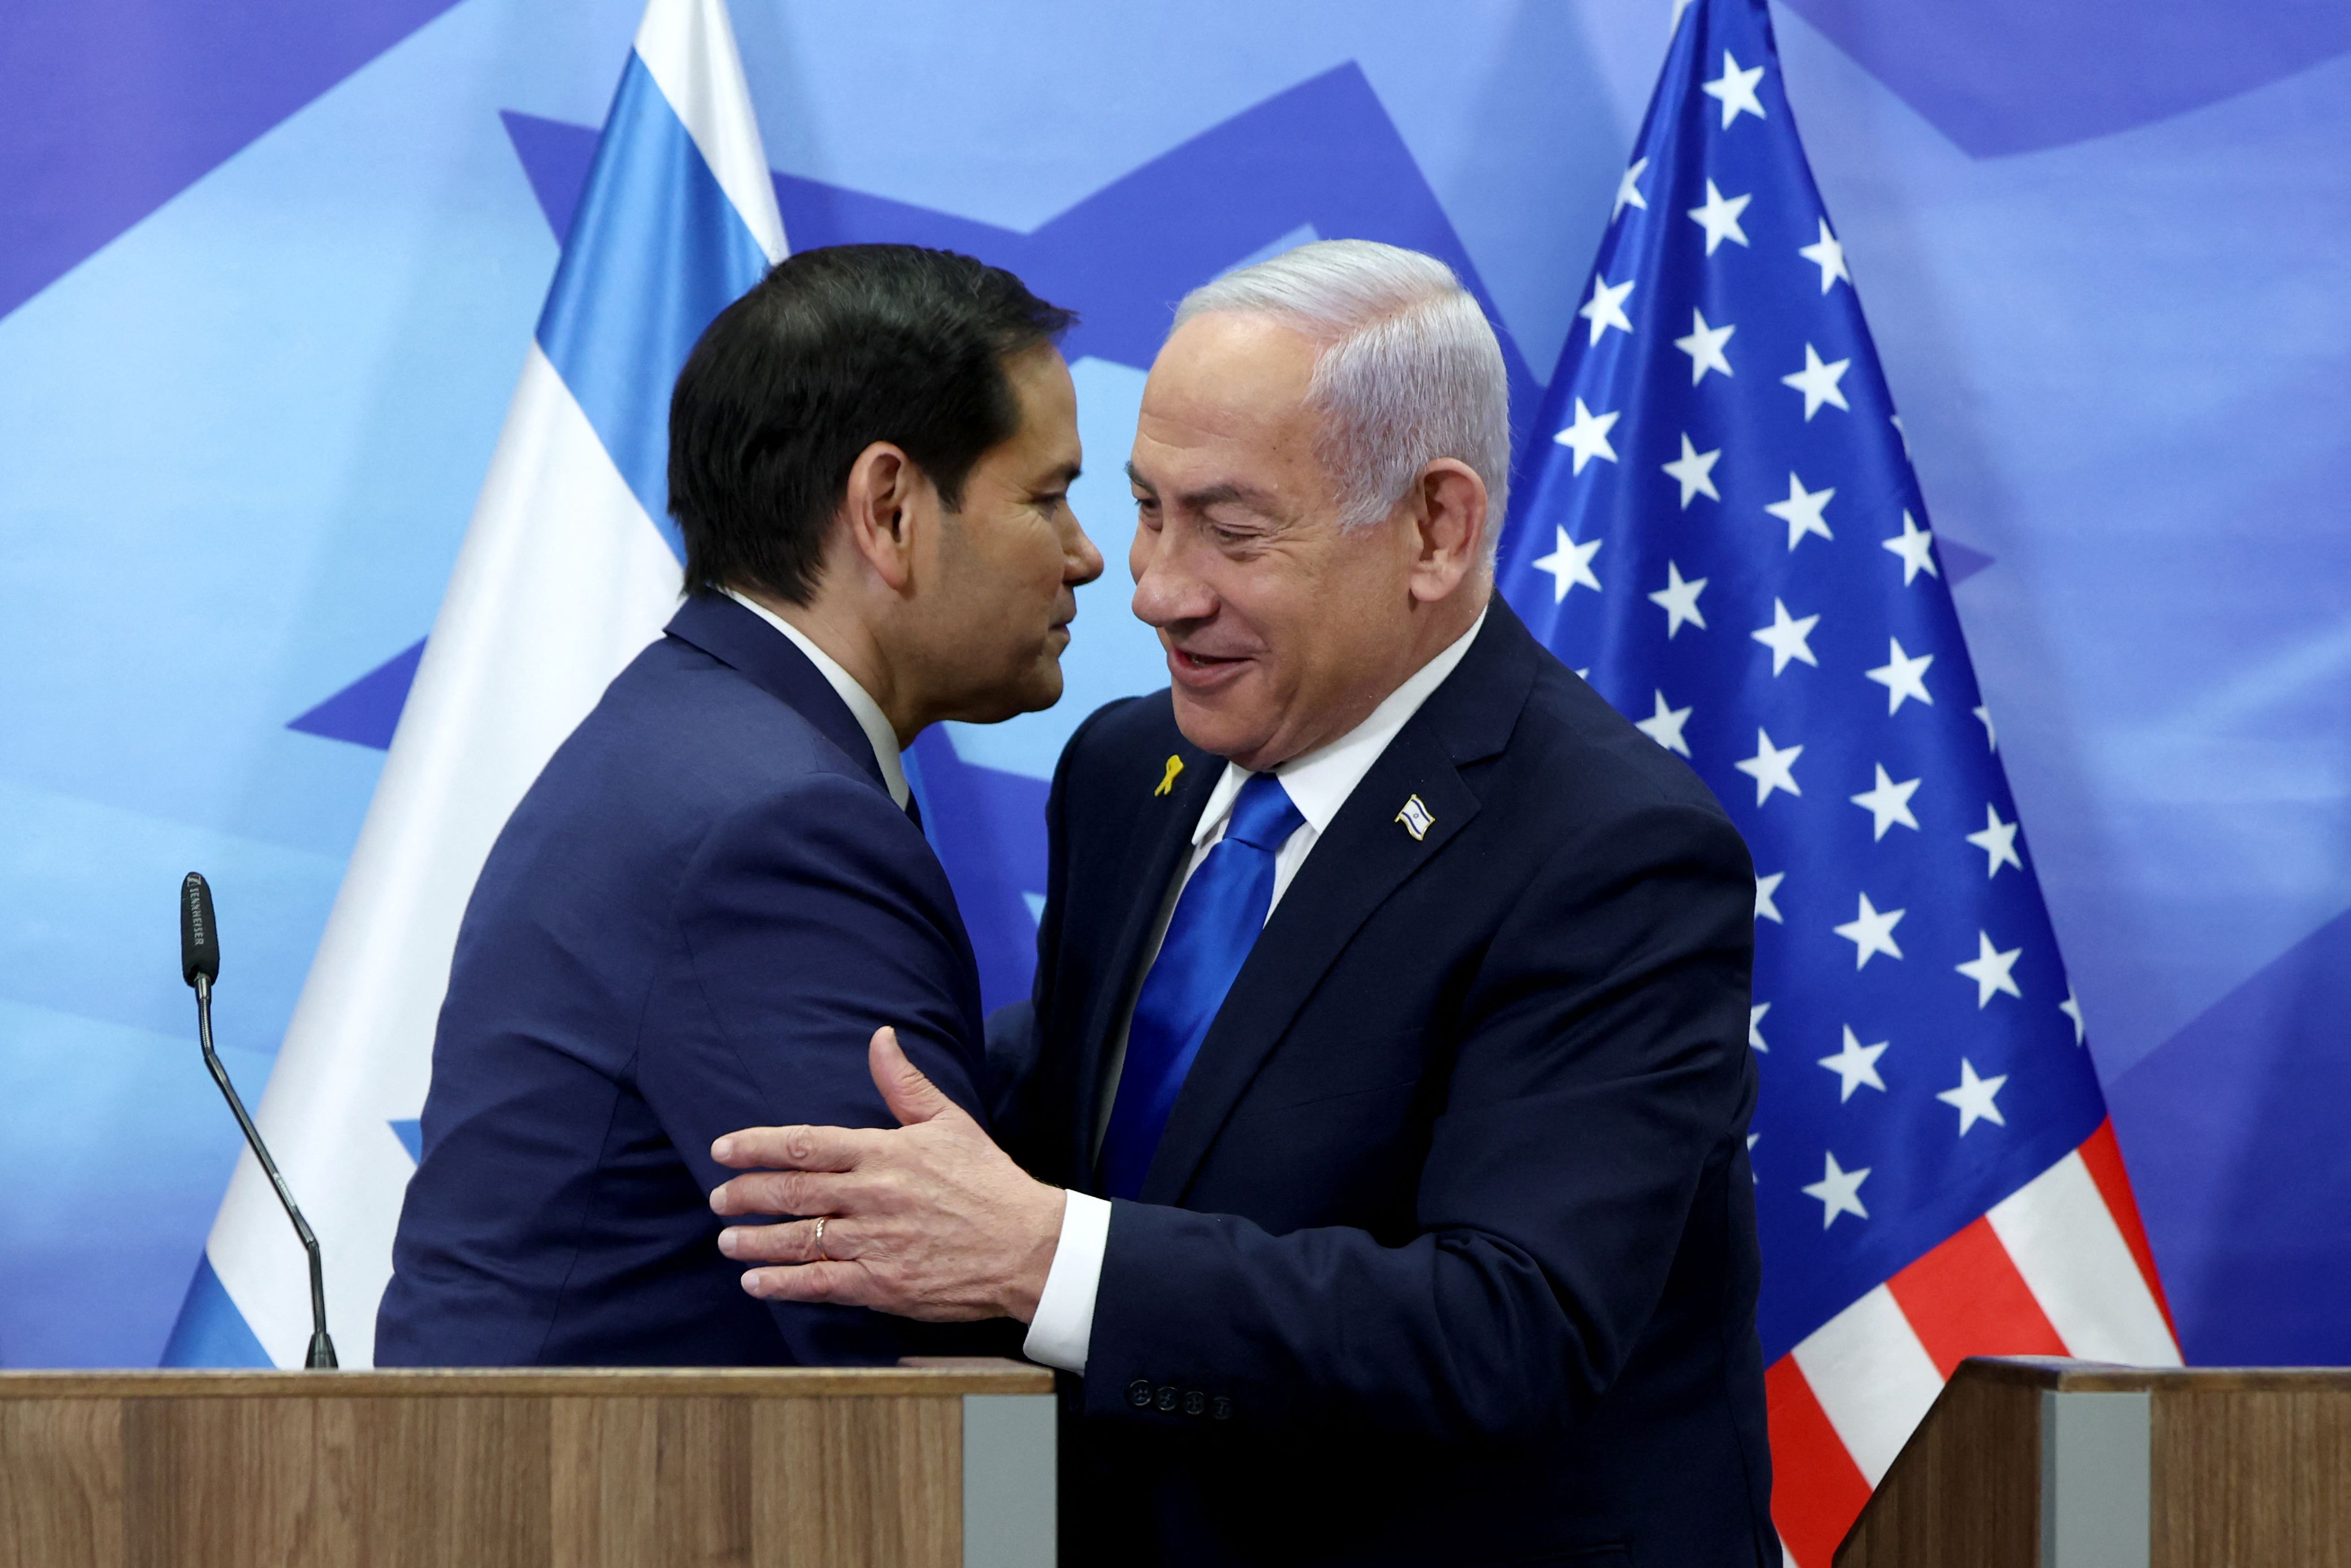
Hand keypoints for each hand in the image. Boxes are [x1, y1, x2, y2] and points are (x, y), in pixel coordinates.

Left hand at [708, 1026, 1066, 1322]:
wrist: (1027, 1245)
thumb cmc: (988, 1181)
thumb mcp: (949, 1121)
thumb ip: (905, 1083)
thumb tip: (880, 1037)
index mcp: (885, 1153)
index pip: (806, 1144)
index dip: (758, 1146)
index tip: (723, 1149)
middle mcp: (873, 1196)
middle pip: (793, 1192)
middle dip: (747, 1195)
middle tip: (719, 1199)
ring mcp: (875, 1242)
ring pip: (799, 1239)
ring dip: (755, 1241)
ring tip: (727, 1241)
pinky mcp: (882, 1284)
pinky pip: (820, 1283)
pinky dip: (783, 1283)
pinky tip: (756, 1282)